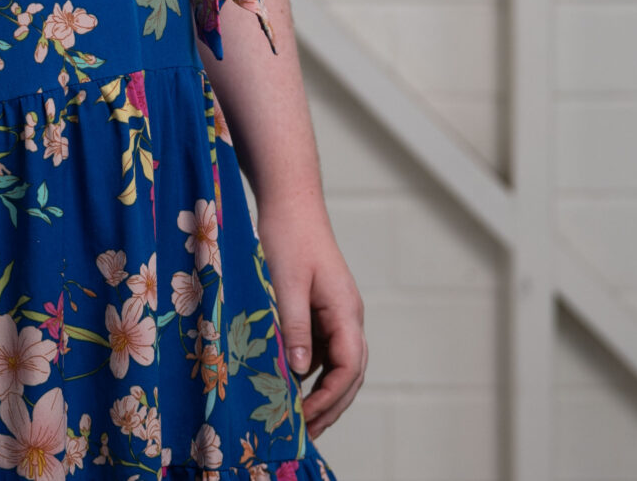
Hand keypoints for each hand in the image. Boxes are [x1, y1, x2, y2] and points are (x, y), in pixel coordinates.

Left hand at [262, 196, 367, 434]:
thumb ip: (294, 326)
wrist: (290, 201)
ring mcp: (335, 315)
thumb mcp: (286, 283)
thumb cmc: (288, 237)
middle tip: (305, 434)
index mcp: (345, 311)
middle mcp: (347, 317)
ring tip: (299, 422)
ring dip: (322, 394)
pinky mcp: (320, 311)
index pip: (349, 366)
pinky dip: (309, 374)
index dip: (331, 396)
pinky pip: (321, 351)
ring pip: (337, 365)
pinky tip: (288, 388)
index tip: (306, 417)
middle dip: (331, 406)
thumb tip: (298, 371)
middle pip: (349, 374)